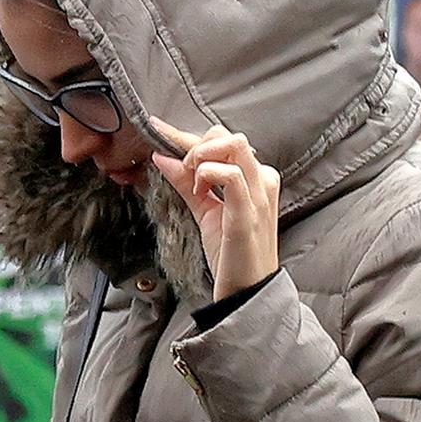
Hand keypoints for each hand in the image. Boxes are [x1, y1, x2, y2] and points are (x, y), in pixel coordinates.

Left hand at [148, 116, 280, 298]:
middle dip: (196, 144)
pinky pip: (231, 176)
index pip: (223, 142)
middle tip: (181, 169)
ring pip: (234, 145)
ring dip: (202, 154)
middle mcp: (262, 181)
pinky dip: (207, 173)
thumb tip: (163, 158)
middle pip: (230, 136)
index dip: (186, 135)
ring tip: (191, 177)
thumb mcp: (205, 211)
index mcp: (255, 179)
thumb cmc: (232, 253)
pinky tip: (198, 189)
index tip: (158, 130)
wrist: (247, 291)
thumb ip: (186, 184)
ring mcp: (258, 196)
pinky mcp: (248, 213)